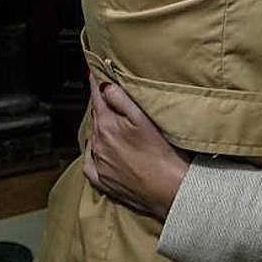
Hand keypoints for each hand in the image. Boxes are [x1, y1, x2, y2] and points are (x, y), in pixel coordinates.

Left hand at [82, 73, 189, 220]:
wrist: (170, 190)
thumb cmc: (163, 154)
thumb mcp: (144, 119)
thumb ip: (121, 100)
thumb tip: (104, 85)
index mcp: (107, 126)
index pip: (98, 97)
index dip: (96, 82)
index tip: (93, 71)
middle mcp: (99, 144)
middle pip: (96, 116)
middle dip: (101, 104)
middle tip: (107, 94)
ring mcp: (99, 164)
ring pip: (94, 138)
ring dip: (100, 128)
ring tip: (112, 122)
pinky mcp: (103, 181)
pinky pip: (90, 164)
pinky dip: (94, 154)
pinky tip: (100, 151)